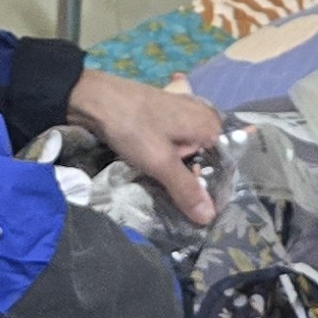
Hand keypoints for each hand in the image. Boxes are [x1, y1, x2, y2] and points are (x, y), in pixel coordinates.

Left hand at [64, 65, 222, 227]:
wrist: (93, 99)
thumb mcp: (161, 162)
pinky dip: (168, 160)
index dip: (213, 188)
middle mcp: (202, 116)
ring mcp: (182, 114)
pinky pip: (174, 145)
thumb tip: (210, 218)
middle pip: (207, 159)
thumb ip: (186, 189)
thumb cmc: (133, 127)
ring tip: (168, 192)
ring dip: (179, 172)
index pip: (224, 164)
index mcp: (210, 124)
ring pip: (189, 154)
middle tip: (182, 205)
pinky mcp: (164, 118)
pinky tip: (156, 172)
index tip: (202, 211)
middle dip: (195, 181)